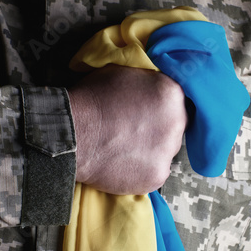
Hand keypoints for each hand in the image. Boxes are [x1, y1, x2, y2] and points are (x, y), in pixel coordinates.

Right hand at [68, 64, 187, 194]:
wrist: (72, 132)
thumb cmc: (92, 99)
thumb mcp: (124, 73)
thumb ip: (147, 82)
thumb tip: (152, 87)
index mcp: (171, 94)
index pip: (177, 102)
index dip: (161, 108)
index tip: (148, 113)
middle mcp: (176, 123)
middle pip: (175, 128)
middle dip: (158, 129)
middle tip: (133, 131)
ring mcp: (167, 152)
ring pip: (165, 152)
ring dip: (150, 150)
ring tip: (124, 148)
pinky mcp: (156, 176)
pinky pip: (154, 172)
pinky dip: (140, 170)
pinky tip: (122, 162)